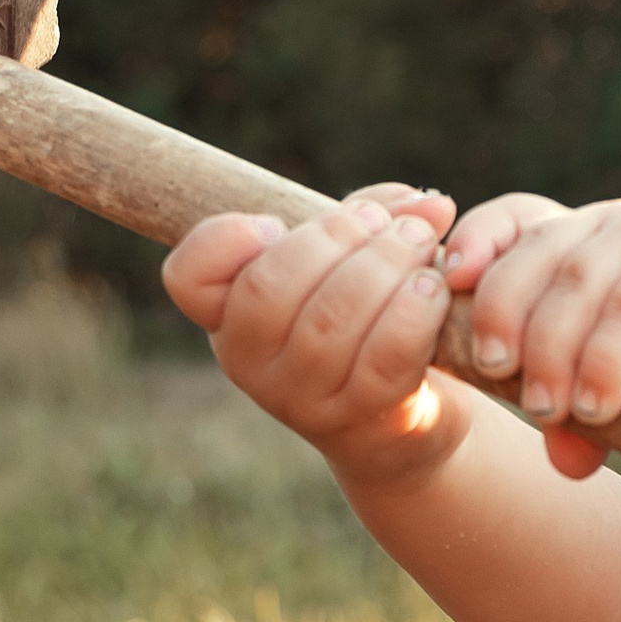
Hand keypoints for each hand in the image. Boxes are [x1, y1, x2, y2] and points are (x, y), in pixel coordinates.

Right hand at [162, 182, 459, 479]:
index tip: (271, 223)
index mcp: (229, 315)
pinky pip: (383, 358)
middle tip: (387, 224)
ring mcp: (302, 401)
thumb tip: (427, 201)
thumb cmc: (366, 320)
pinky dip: (413, 312)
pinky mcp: (360, 421)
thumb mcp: (352, 259)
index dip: (223, 240)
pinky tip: (432, 288)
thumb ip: (373, 215)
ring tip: (419, 242)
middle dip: (335, 237)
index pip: (188, 277)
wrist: (402, 420)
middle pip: (270, 288)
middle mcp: (252, 365)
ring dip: (384, 266)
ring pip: (330, 322)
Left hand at [445, 195, 620, 479]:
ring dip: (552, 350)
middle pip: (535, 255)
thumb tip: (565, 463)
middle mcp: (612, 225)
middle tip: (496, 374)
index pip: (513, 218)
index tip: (447, 285)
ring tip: (546, 408)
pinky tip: (598, 406)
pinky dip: (606, 361)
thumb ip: (581, 407)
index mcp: (581, 235)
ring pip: (579, 285)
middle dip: (504, 314)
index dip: (476, 245)